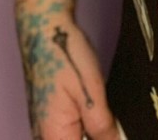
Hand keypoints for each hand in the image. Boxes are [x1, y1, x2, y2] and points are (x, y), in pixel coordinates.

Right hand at [16, 9, 124, 139]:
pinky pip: (69, 130)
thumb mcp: (92, 91)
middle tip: (113, 122)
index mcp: (54, 135)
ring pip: (75, 138)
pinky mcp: (48, 116)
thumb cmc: (65, 55)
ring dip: (92, 132)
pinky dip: (85, 125)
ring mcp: (44, 126)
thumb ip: (102, 126)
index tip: (112, 131)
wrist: (45, 29)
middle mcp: (44, 135)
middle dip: (99, 136)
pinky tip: (97, 110)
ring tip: (106, 114)